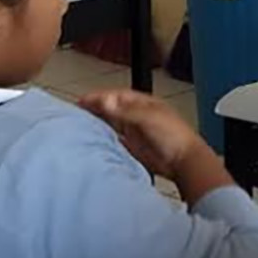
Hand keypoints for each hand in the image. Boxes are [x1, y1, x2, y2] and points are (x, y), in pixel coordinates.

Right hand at [77, 89, 206, 177]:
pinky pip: (113, 139)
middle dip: (95, 109)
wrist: (183, 160)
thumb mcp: (148, 118)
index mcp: (143, 103)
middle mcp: (137, 115)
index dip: (99, 97)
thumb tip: (104, 101)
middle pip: (112, 109)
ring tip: (78, 125)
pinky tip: (91, 139)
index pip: (117, 96)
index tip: (81, 101)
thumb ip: (125, 111)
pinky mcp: (132, 146)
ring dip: (97, 123)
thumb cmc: (172, 135)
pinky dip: (103, 138)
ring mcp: (134, 131)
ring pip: (111, 123)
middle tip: (74, 113)